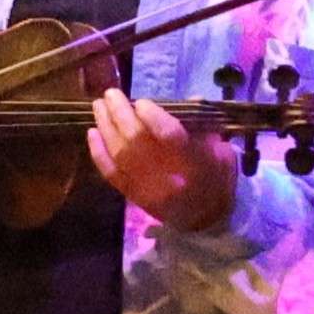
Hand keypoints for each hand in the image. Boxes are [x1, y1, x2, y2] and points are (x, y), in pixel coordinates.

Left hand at [86, 89, 236, 229]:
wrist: (204, 218)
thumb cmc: (216, 178)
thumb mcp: (221, 151)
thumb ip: (203, 126)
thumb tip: (189, 100)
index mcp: (196, 164)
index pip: (170, 136)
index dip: (153, 116)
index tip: (142, 101)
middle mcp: (168, 177)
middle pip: (137, 142)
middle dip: (121, 114)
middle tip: (111, 94)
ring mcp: (146, 188)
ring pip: (120, 154)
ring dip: (106, 127)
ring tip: (99, 106)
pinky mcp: (132, 195)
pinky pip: (110, 172)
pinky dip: (98, 151)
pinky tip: (92, 132)